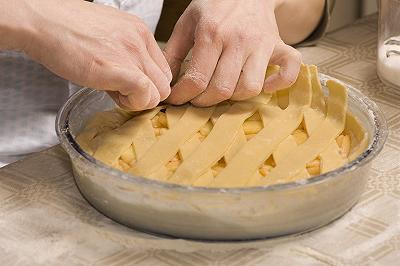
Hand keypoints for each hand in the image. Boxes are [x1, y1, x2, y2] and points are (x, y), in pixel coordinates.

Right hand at [9, 0, 171, 110]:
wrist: (41, 21)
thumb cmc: (65, 29)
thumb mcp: (106, 34)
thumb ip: (124, 54)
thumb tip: (129, 79)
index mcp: (139, 31)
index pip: (162, 69)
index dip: (147, 83)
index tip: (127, 85)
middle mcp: (141, 40)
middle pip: (164, 83)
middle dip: (145, 94)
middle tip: (120, 92)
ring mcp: (132, 54)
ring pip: (158, 93)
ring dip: (138, 100)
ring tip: (113, 91)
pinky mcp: (121, 69)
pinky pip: (145, 95)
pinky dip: (133, 103)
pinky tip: (114, 96)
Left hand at [164, 0, 301, 105]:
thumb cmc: (214, 6)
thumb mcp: (187, 22)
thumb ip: (173, 52)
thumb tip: (165, 82)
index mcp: (212, 33)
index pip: (196, 79)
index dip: (183, 96)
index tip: (176, 99)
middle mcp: (238, 40)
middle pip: (221, 88)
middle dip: (203, 101)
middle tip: (196, 99)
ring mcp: (262, 44)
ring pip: (249, 87)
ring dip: (233, 98)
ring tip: (221, 92)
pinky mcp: (279, 45)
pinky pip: (289, 70)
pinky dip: (278, 84)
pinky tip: (264, 86)